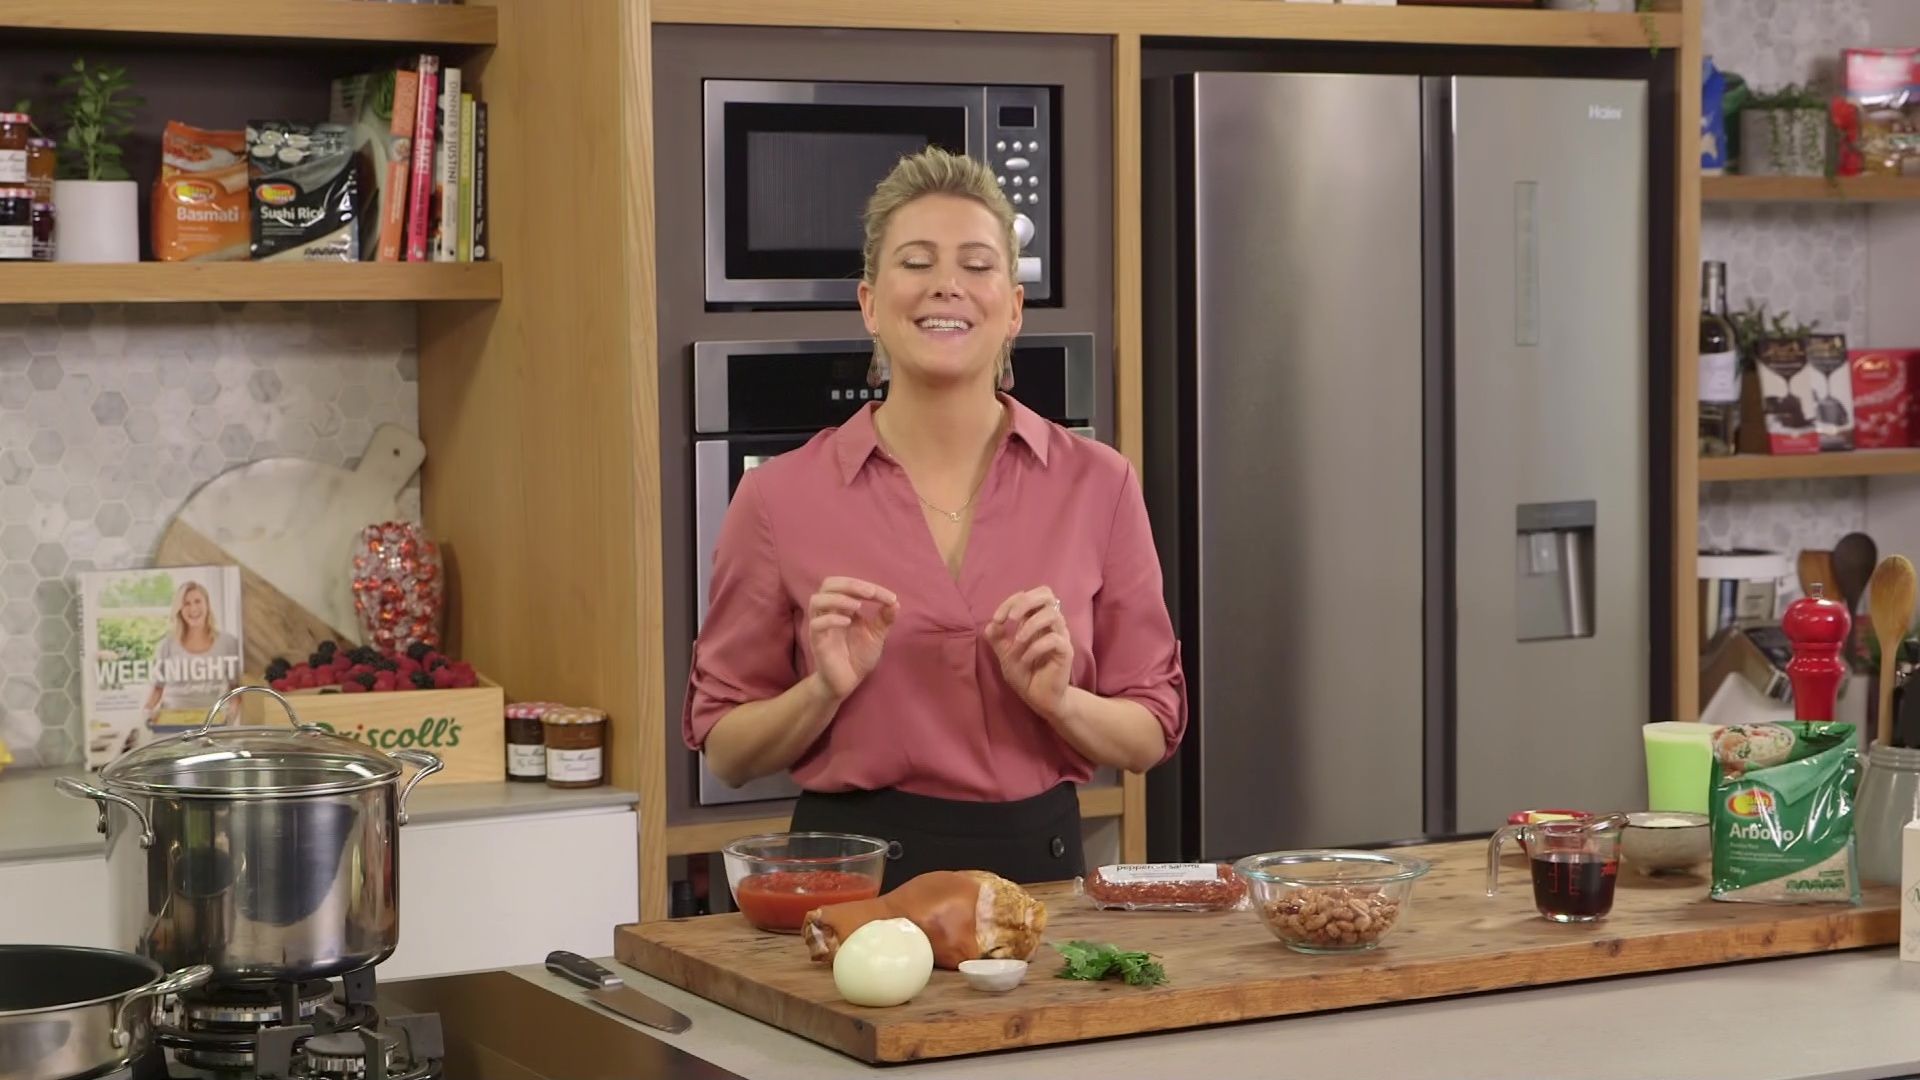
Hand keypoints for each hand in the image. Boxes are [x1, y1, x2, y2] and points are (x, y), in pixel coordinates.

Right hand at [807, 577, 898, 701]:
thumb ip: (884, 619)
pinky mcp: (817, 641)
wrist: (847, 681)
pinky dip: (831, 619)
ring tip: (858, 606)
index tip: (891, 598)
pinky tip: (848, 622)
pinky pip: (817, 624)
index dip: (869, 586)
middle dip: (850, 584)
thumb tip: (895, 602)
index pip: (849, 585)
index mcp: (842, 607)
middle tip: (870, 593)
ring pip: (816, 600)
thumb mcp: (876, 635)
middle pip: (828, 584)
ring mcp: (821, 626)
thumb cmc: (858, 656)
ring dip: (838, 598)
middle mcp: (829, 612)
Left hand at [986, 586, 1072, 721]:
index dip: (1011, 601)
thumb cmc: (1025, 674)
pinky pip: (1054, 640)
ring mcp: (1060, 636)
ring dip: (1030, 626)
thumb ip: (997, 639)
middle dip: (1026, 601)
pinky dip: (1036, 647)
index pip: (1029, 596)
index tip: (997, 619)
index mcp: (1036, 620)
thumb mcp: (1005, 655)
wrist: (1039, 699)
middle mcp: (1050, 624)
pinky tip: (1026, 659)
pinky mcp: (1066, 652)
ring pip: (1053, 614)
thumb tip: (991, 624)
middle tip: (1011, 618)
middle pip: (1047, 595)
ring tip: (1018, 642)